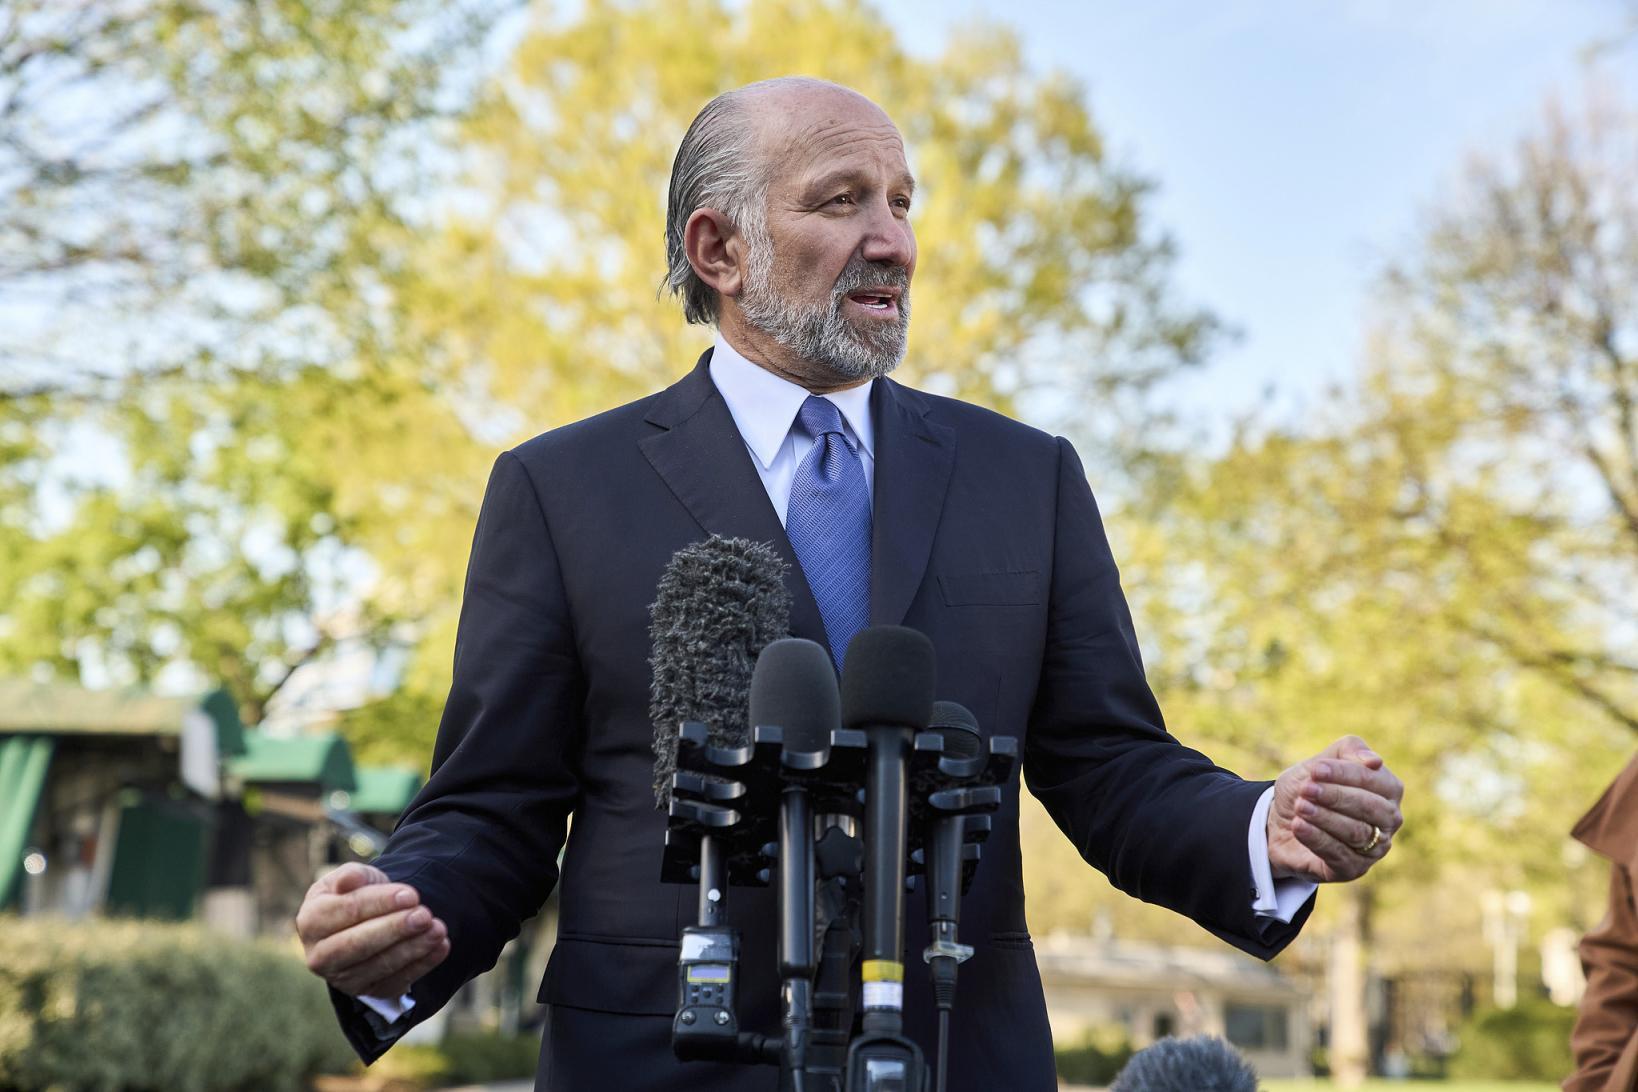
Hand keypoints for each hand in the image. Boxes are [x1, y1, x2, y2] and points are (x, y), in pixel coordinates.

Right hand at [296, 862, 449, 998]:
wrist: (367, 920)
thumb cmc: (358, 894)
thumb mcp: (355, 877)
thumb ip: (353, 875)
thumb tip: (348, 879)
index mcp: (311, 920)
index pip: (346, 911)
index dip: (379, 903)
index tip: (411, 894)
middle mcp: (320, 955)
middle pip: (357, 945)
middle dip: (394, 929)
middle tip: (424, 915)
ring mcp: (342, 978)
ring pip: (378, 966)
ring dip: (412, 948)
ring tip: (438, 929)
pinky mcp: (368, 991)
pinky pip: (396, 982)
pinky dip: (421, 965)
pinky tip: (440, 946)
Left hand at [1267, 735, 1403, 883]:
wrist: (1278, 821)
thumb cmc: (1308, 788)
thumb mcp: (1321, 763)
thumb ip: (1348, 751)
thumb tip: (1376, 761)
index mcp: (1388, 790)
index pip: (1375, 780)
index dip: (1345, 774)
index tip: (1316, 769)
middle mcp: (1388, 820)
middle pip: (1370, 808)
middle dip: (1336, 796)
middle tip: (1306, 789)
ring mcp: (1374, 848)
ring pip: (1356, 833)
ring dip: (1325, 818)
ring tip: (1300, 807)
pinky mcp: (1353, 869)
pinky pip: (1339, 855)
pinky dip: (1317, 839)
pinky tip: (1299, 826)